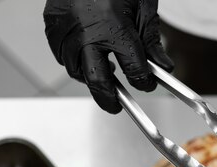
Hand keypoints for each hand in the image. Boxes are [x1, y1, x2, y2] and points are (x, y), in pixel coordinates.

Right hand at [44, 0, 173, 113]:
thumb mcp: (143, 7)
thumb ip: (151, 41)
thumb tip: (164, 69)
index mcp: (115, 28)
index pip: (134, 70)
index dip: (143, 81)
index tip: (145, 83)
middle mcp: (87, 33)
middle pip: (98, 81)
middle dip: (109, 99)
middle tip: (117, 106)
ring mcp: (66, 31)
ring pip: (77, 71)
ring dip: (90, 77)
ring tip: (103, 74)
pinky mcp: (51, 26)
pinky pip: (61, 55)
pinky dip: (73, 60)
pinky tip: (85, 55)